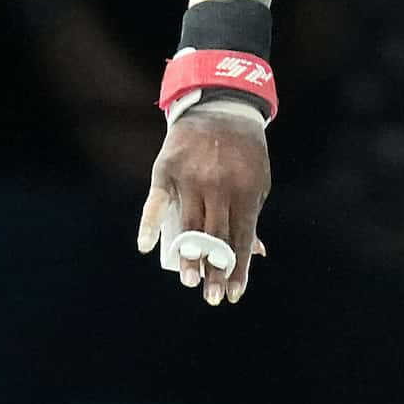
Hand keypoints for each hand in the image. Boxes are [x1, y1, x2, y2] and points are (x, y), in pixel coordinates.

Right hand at [137, 97, 269, 304]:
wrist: (220, 106)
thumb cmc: (243, 153)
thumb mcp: (256, 182)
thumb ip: (251, 217)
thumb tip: (257, 253)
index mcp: (245, 194)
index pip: (241, 240)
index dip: (237, 269)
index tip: (232, 295)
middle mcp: (218, 189)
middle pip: (215, 239)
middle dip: (214, 271)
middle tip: (210, 298)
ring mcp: (190, 179)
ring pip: (188, 226)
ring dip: (189, 257)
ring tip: (189, 282)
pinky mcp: (166, 170)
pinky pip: (155, 202)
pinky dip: (149, 224)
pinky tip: (146, 246)